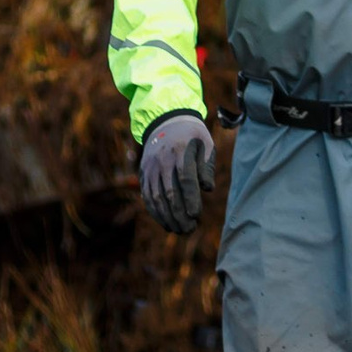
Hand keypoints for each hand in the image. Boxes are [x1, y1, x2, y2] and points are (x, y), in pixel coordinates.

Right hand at [138, 113, 215, 234]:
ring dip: (167, 217)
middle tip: (190, 228)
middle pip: (170, 192)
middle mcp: (162, 159)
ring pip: (156, 197)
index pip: (185, 178)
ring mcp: (150, 167)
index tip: (196, 215)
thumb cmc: (192, 136)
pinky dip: (156, 213)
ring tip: (180, 230)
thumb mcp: (206, 143)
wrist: (165, 121)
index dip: (190, 198)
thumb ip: (207, 166)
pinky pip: (147, 196)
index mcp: (180, 150)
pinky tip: (166, 224)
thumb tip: (207, 188)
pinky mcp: (144, 173)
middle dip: (180, 213)